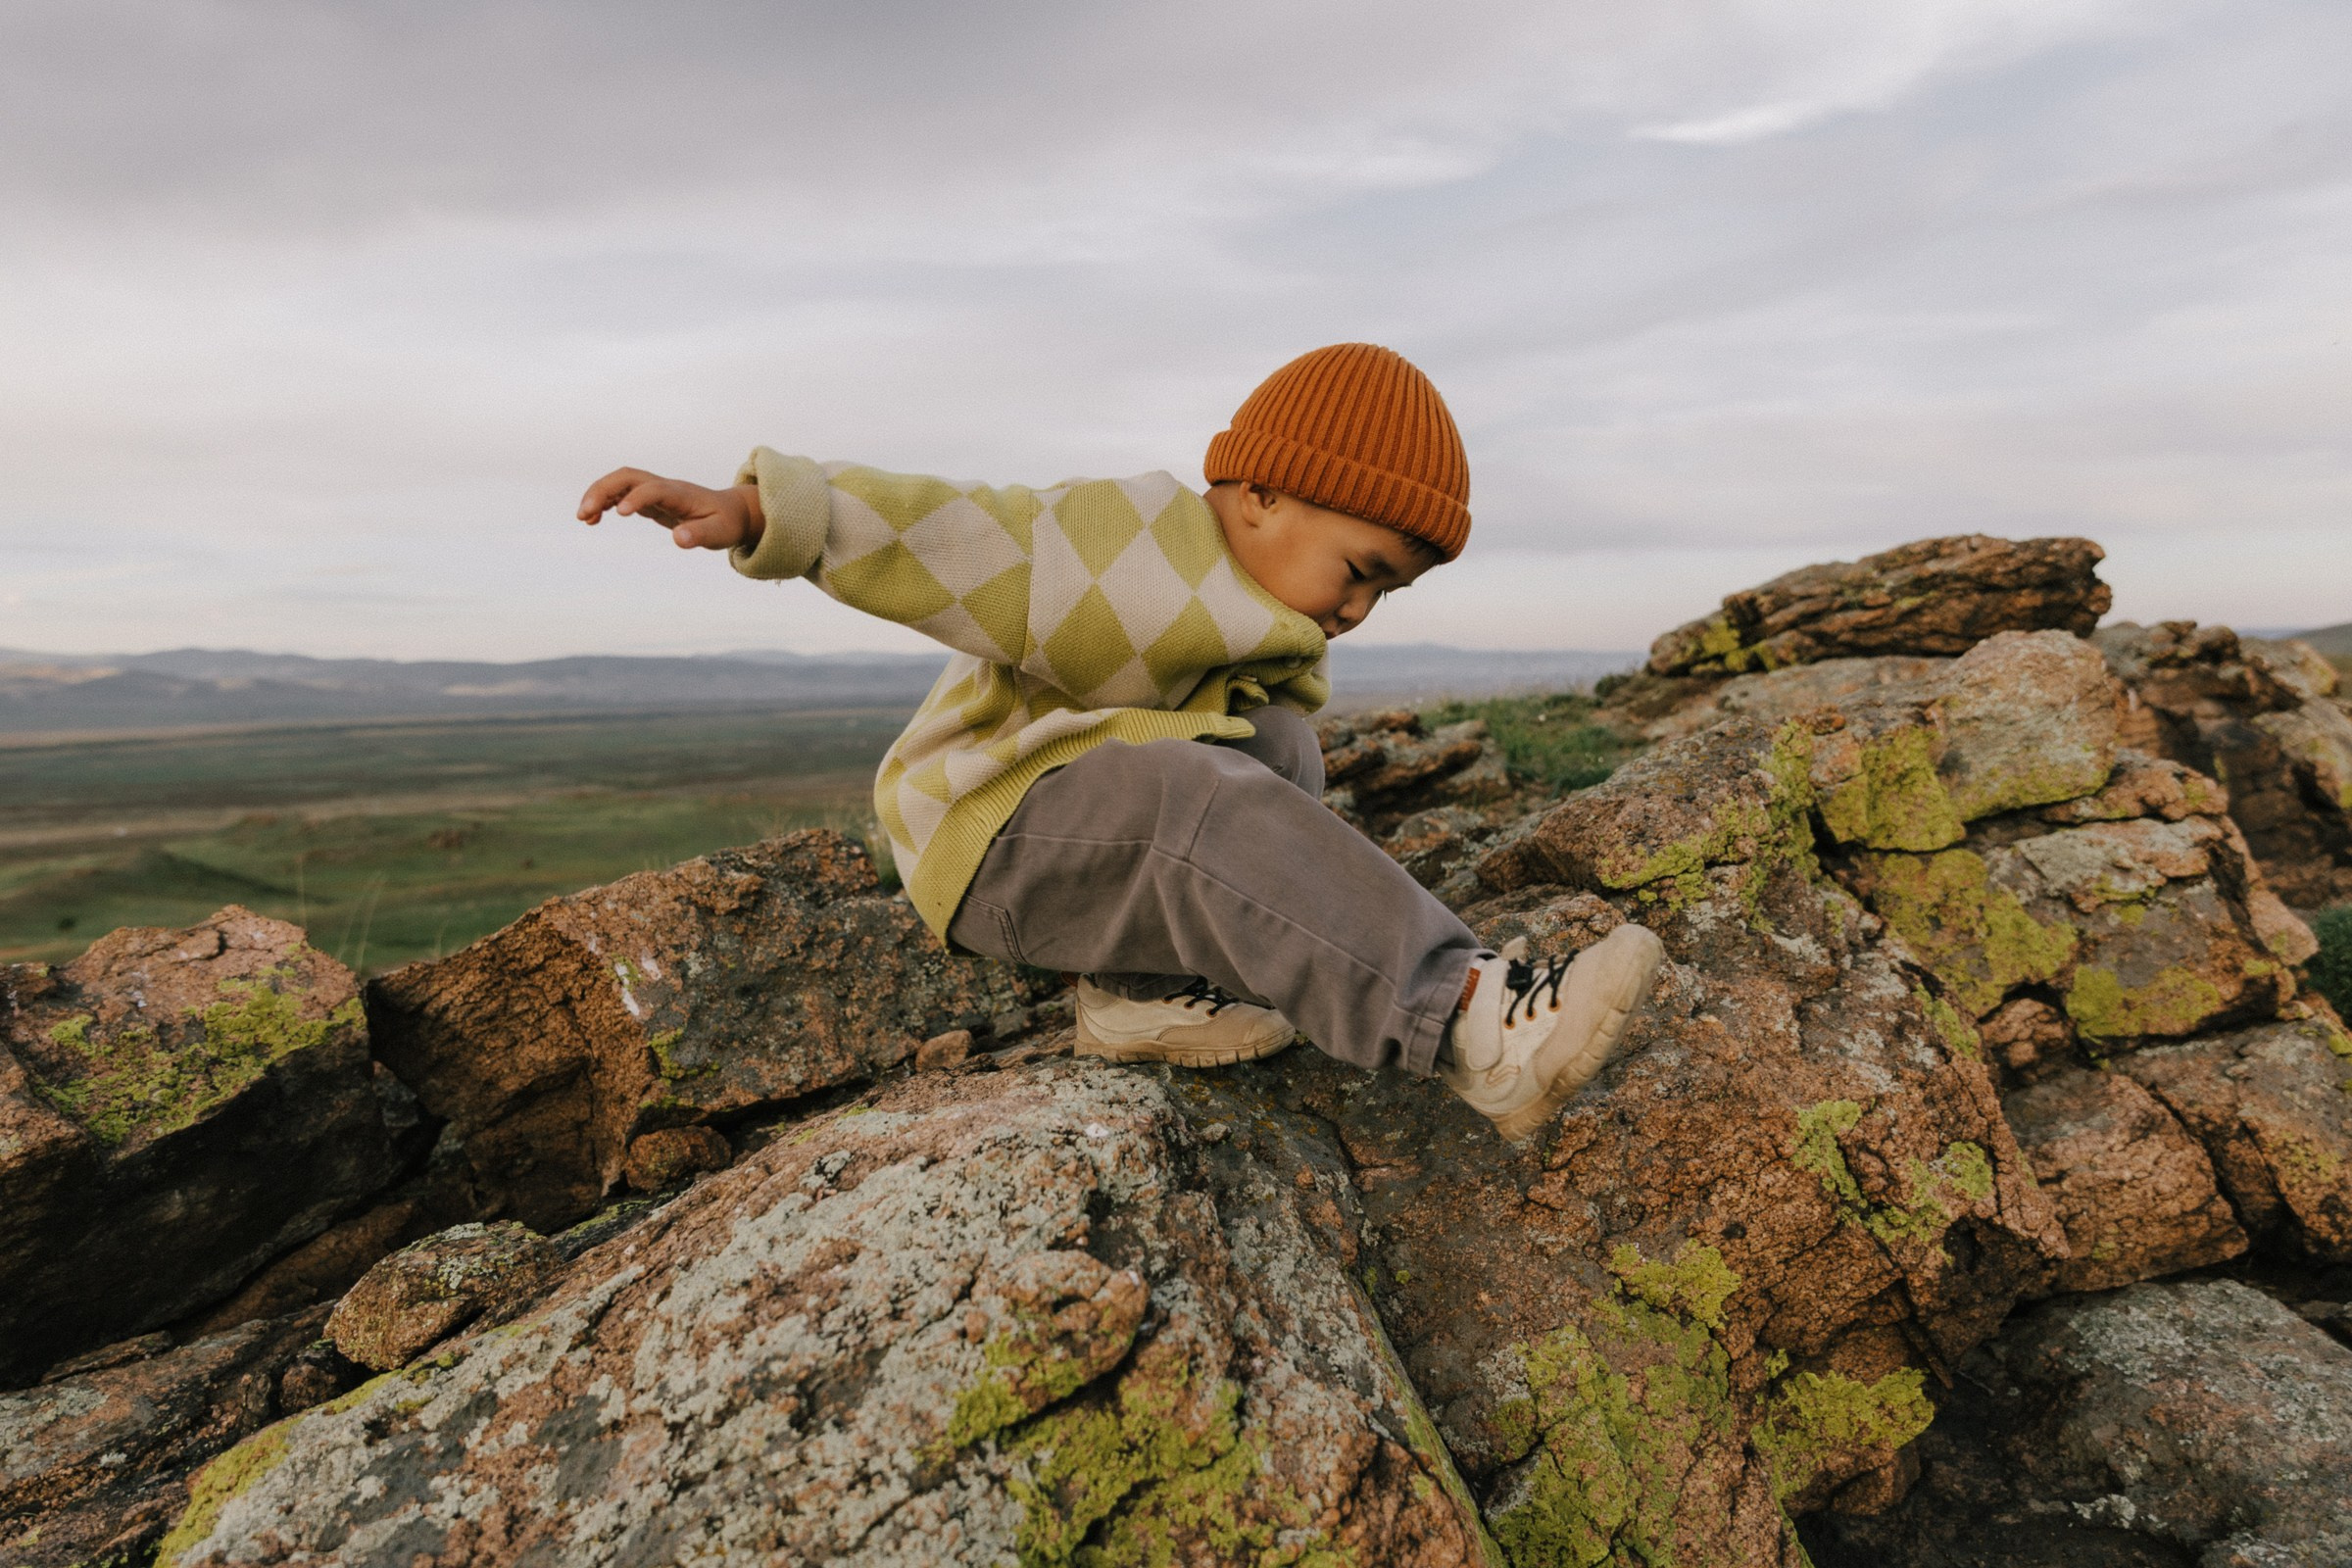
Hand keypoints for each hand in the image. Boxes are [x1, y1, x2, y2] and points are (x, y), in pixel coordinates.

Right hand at [577, 468, 765, 550]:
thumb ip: (700, 535)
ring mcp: (654, 490)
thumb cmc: (725, 523)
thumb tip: (680, 539)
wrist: (729, 512)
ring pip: (619, 483)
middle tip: (583, 514)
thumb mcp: (720, 533)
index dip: (636, 498)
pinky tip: (592, 520)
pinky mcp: (648, 499)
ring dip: (598, 496)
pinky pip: (620, 494)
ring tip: (583, 518)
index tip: (619, 514)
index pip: (654, 489)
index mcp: (681, 494)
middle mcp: (664, 487)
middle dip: (603, 490)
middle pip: (627, 477)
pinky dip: (603, 503)